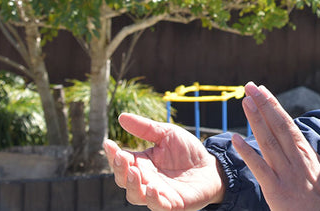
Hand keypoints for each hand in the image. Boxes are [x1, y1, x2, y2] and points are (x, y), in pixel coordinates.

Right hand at [104, 113, 224, 210]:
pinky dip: (153, 199)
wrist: (212, 166)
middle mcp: (146, 180)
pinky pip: (158, 206)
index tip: (108, 143)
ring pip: (136, 195)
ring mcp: (158, 194)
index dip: (113, 154)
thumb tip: (121, 117)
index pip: (121, 161)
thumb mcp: (167, 134)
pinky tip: (152, 188)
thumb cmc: (187, 151)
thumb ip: (145, 128)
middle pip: (124, 180)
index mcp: (142, 164)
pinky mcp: (172, 204)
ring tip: (135, 171)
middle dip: (119, 169)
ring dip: (133, 185)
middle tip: (120, 157)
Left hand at [233, 82, 319, 210]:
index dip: (273, 106)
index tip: (263, 90)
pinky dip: (247, 152)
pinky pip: (259, 168)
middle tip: (250, 86)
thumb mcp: (318, 170)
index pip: (287, 124)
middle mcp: (296, 159)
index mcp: (306, 153)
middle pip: (277, 126)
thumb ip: (304, 155)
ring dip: (256, 120)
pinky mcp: (276, 190)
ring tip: (245, 101)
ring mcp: (286, 174)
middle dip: (263, 104)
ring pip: (268, 141)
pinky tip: (236, 139)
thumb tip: (295, 139)